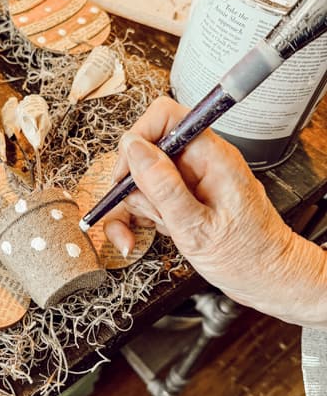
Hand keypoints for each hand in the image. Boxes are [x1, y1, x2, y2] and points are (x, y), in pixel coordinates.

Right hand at [103, 97, 326, 327]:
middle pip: (148, 149)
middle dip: (135, 183)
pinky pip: (153, 193)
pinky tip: (156, 232)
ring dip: (141, 205)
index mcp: (211, 156)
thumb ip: (162, 185)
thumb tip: (134, 148)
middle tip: (148, 212)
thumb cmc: (247, 257)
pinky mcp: (187, 193)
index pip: (165, 117)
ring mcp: (193, 177)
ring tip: (157, 229)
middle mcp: (202, 160)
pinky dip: (147, 214)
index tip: (126, 175)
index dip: (138, 140)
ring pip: (145, 175)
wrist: (269, 278)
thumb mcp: (196, 227)